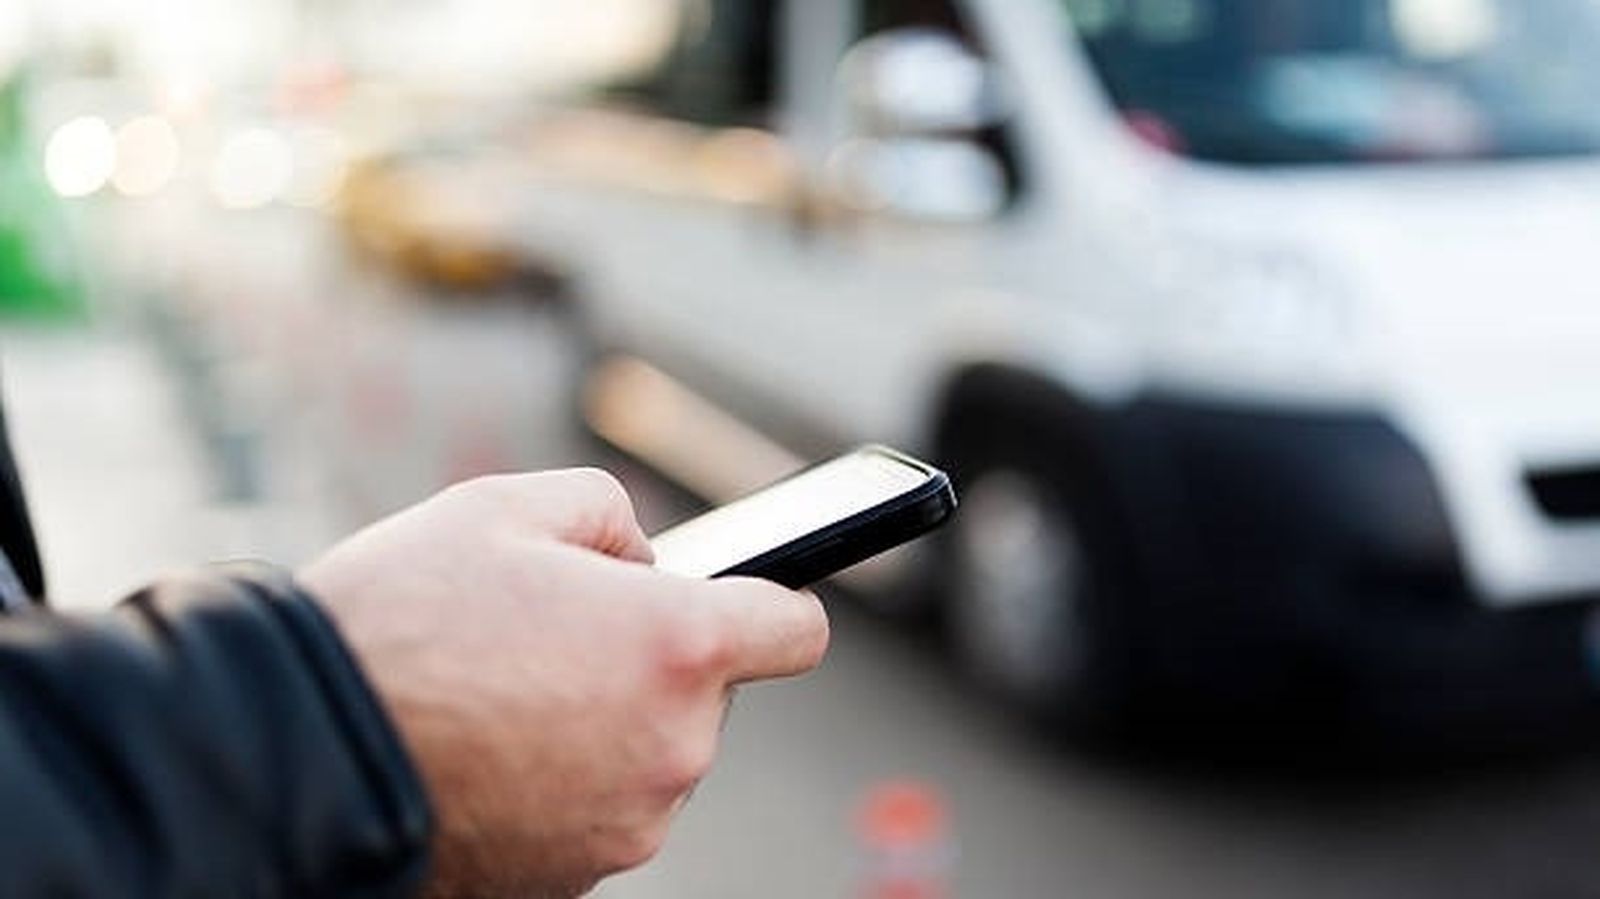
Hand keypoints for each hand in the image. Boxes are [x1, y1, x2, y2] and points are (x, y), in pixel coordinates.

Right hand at [301, 469, 828, 897]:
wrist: (301, 750)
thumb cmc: (399, 622)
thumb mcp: (504, 506)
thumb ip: (607, 514)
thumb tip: (640, 559)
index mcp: (676, 646)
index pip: (796, 629)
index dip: (771, 605)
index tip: (743, 603)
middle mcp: (672, 747)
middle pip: (708, 694)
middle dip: (651, 660)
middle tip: (556, 636)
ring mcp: (627, 823)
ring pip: (651, 755)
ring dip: (606, 724)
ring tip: (505, 693)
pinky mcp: (575, 875)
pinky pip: (599, 808)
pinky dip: (565, 781)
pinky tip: (492, 748)